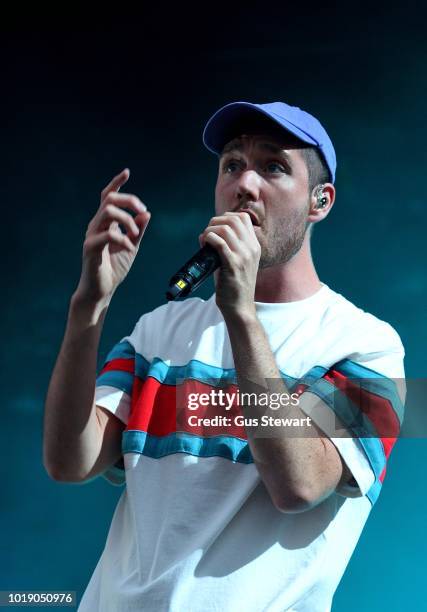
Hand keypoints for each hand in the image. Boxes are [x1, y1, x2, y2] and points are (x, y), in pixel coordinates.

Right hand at [74, 168, 150, 306]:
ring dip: (127, 220)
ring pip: (107, 212)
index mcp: (105, 223)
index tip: (126, 172)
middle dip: (129, 200)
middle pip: (110, 199)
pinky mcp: (90, 248)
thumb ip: (138, 230)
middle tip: (142, 211)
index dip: (116, 183)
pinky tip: (129, 248)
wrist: (101, 290)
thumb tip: (146, 213)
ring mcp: (92, 235)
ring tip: (135, 234)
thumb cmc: (114, 268)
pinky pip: (107, 234)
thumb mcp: (132, 246)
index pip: (108, 197)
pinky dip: (123, 239)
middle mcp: (96, 225)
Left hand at [199, 212, 259, 317]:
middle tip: (207, 234)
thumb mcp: (239, 262)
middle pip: (234, 219)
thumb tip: (209, 234)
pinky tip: (204, 246)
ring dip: (210, 231)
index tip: (215, 228)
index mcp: (254, 246)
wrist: (240, 307)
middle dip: (215, 222)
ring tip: (204, 241)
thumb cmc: (234, 285)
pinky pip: (220, 243)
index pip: (243, 218)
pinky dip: (209, 239)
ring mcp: (244, 256)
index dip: (226, 217)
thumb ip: (230, 247)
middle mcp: (251, 248)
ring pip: (225, 229)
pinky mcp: (233, 265)